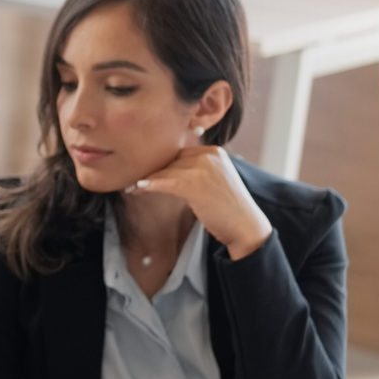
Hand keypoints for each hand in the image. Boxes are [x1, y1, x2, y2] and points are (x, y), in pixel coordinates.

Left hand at [131, 146, 272, 259]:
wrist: (245, 226)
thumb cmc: (227, 207)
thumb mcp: (214, 180)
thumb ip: (196, 170)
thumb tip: (167, 171)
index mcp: (214, 152)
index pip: (179, 152)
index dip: (161, 162)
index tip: (144, 169)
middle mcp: (210, 155)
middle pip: (171, 159)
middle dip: (152, 169)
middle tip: (134, 177)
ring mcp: (204, 169)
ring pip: (166, 170)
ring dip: (147, 179)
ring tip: (133, 186)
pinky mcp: (197, 185)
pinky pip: (167, 182)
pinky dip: (151, 185)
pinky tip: (139, 188)